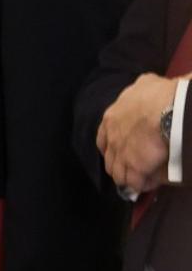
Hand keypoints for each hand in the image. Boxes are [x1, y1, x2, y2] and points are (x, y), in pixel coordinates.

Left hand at [98, 74, 179, 193]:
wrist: (167, 108)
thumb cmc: (160, 93)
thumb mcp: (147, 83)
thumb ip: (144, 87)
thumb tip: (150, 83)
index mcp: (112, 117)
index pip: (104, 136)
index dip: (111, 144)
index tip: (119, 150)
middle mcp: (112, 136)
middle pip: (110, 156)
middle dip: (118, 162)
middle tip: (130, 168)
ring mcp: (122, 153)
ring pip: (118, 171)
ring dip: (127, 176)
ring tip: (136, 181)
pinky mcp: (135, 167)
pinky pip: (134, 181)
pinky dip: (139, 185)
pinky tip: (144, 187)